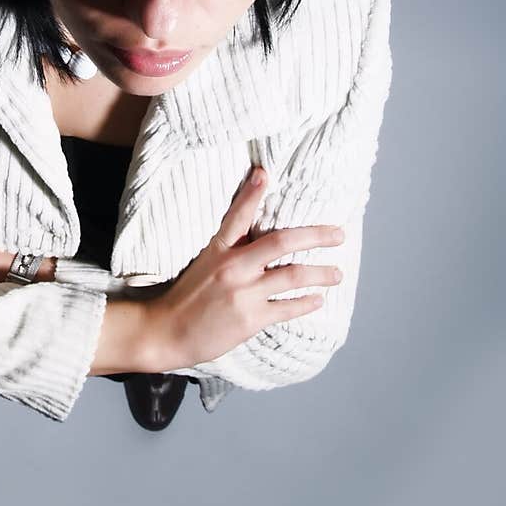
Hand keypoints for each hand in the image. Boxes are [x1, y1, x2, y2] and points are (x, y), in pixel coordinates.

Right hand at [144, 167, 345, 369]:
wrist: (166, 331)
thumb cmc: (185, 298)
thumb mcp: (203, 264)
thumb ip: (230, 251)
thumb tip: (256, 239)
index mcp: (218, 249)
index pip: (237, 214)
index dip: (251, 192)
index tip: (264, 173)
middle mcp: (233, 267)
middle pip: (281, 242)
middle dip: (316, 236)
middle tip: (339, 234)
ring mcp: (243, 293)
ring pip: (293, 275)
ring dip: (321, 273)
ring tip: (337, 273)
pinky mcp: (250, 319)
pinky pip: (288, 307)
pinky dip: (307, 303)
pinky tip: (318, 300)